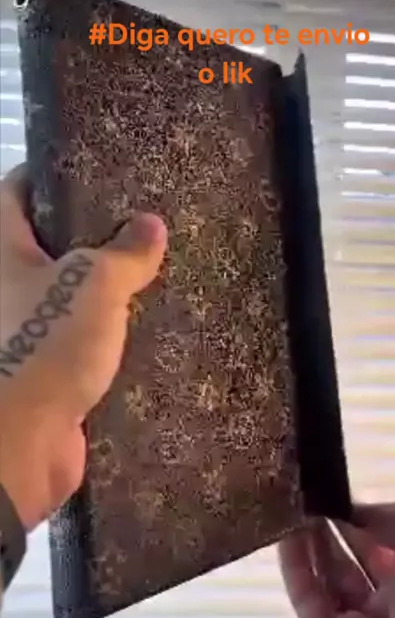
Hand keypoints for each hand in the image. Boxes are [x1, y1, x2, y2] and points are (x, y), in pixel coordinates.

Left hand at [0, 166, 166, 531]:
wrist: (18, 445)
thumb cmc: (44, 343)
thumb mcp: (92, 284)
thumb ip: (125, 251)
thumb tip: (151, 225)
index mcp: (1, 251)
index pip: (17, 192)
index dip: (51, 177)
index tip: (97, 172)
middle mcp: (6, 286)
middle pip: (45, 245)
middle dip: (91, 237)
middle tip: (143, 225)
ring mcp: (24, 329)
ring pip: (66, 297)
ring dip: (104, 291)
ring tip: (156, 272)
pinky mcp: (46, 370)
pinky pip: (78, 341)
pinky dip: (107, 335)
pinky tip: (149, 327)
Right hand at [279, 503, 394, 617]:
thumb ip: (394, 515)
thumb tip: (358, 511)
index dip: (371, 514)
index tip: (344, 493)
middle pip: (361, 554)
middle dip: (337, 524)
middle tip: (312, 496)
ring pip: (332, 574)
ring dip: (312, 539)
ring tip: (295, 506)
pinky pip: (308, 599)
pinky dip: (294, 567)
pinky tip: (285, 534)